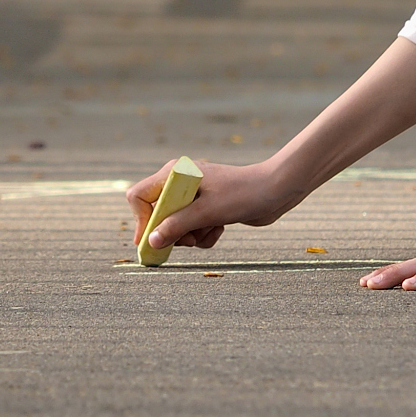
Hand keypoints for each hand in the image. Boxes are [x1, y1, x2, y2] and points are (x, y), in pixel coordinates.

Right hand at [126, 158, 296, 253]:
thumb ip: (176, 226)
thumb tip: (151, 242)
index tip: (150, 241)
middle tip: (190, 239)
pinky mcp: (207, 207)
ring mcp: (194, 195)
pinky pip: (193, 229)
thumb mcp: (206, 213)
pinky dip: (204, 234)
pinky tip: (220, 228)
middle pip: (157, 215)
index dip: (141, 220)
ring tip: (210, 229)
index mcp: (175, 174)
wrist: (276, 190)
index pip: (139, 196)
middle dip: (173, 232)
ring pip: (176, 226)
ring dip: (192, 235)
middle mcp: (180, 182)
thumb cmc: (241, 194)